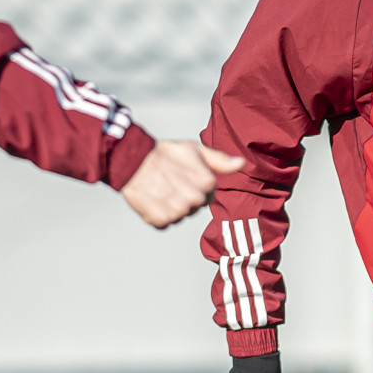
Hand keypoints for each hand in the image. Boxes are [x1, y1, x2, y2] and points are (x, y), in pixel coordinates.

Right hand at [122, 140, 243, 227]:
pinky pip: (165, 223)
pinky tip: (153, 199)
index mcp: (206, 183)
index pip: (209, 195)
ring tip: (161, 189)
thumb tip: (241, 164)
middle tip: (171, 182)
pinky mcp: (160, 220)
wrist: (131, 160)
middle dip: (185, 197)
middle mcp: (194, 199)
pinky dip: (159, 214)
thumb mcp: (195, 149)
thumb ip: (219, 160)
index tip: (184, 176)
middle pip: (195, 206)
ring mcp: (177, 211)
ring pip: (181, 215)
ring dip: (172, 207)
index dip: (196, 185)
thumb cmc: (163, 153)